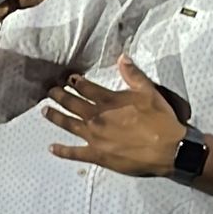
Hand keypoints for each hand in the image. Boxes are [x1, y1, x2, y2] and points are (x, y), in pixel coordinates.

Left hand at [43, 55, 185, 176]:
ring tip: (44, 111)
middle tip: (49, 91)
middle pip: (72, 104)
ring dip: (55, 117)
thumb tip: (122, 57)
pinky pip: (75, 153)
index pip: (86, 87)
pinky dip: (62, 151)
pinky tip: (51, 148)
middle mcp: (97, 117)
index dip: (75, 81)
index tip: (68, 78)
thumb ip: (133, 75)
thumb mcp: (150, 92)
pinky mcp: (97, 155)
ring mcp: (94, 137)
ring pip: (69, 124)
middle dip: (59, 96)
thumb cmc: (161, 120)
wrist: (168, 150)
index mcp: (108, 101)